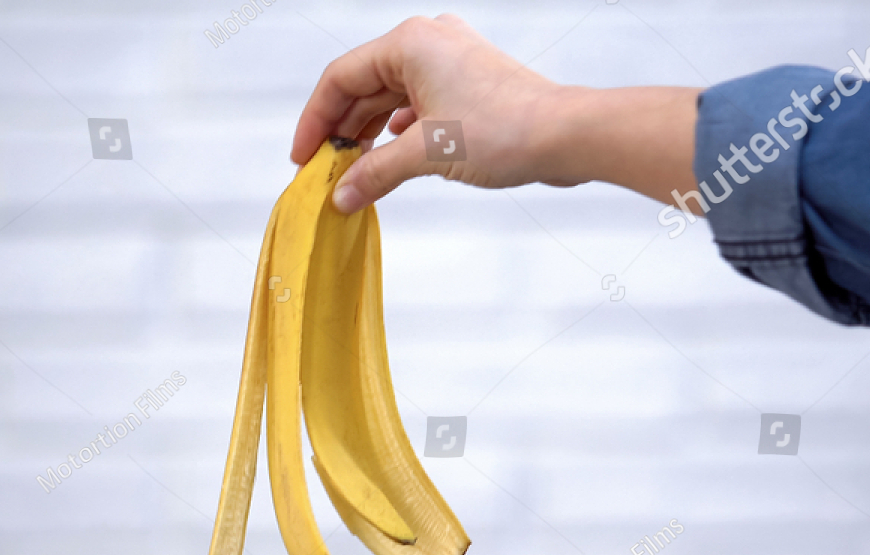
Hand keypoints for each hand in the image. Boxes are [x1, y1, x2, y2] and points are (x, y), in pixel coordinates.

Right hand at [291, 15, 702, 213]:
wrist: (566, 135)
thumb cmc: (504, 130)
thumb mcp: (426, 154)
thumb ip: (375, 173)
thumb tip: (342, 196)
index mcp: (410, 43)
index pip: (341, 78)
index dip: (316, 121)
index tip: (302, 159)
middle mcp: (427, 43)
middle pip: (364, 86)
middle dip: (343, 131)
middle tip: (323, 172)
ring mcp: (450, 62)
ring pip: (391, 98)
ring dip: (370, 135)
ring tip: (353, 172)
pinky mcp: (468, 85)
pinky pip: (418, 106)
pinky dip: (399, 132)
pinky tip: (391, 156)